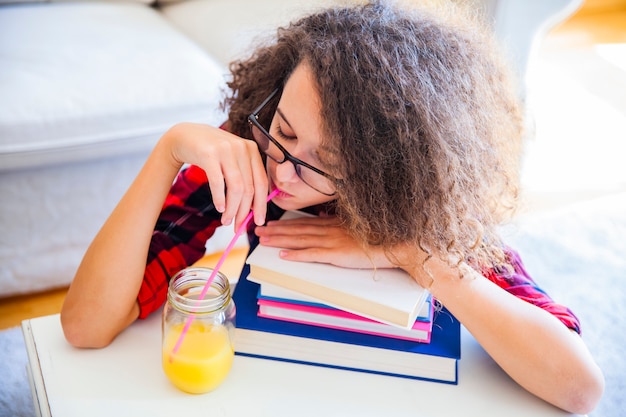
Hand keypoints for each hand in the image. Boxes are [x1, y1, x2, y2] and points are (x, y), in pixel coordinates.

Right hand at [164, 123, 268, 227]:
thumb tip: (253, 209)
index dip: (261, 205)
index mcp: (251, 150)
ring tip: (226, 221)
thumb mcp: (232, 159)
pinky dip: (220, 198)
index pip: (262, 182)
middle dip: (244, 212)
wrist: (185, 136)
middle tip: (238, 227)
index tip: (258, 221)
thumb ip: (244, 177)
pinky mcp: (209, 153)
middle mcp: (241, 147)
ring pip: (236, 187)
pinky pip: (218, 182)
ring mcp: (226, 149)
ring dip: (232, 208)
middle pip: (249, 188)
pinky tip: (219, 208)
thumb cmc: (211, 152)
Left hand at [255, 215, 395, 268]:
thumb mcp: (357, 226)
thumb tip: (326, 220)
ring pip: (300, 240)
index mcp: (334, 224)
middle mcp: (329, 230)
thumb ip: (340, 225)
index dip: (285, 223)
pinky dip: (296, 255)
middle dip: (276, 230)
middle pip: (297, 230)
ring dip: (280, 240)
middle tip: (258, 230)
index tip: (271, 223)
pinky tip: (283, 256)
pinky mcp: (336, 254)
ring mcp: (332, 241)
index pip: (304, 223)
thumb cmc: (381, 236)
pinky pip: (312, 255)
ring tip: (264, 240)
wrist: (395, 243)